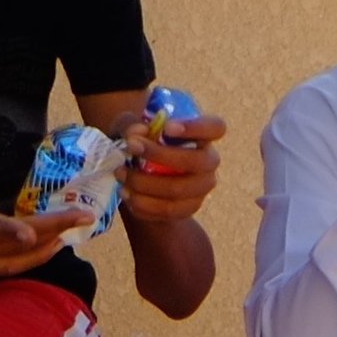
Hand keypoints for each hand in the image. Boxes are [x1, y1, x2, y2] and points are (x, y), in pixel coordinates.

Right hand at [0, 127, 91, 276]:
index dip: (9, 230)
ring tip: (74, 231)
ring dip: (47, 247)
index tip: (34, 232)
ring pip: (13, 258)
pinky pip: (5, 268)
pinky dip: (30, 261)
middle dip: (52, 230)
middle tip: (84, 216)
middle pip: (12, 242)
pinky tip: (50, 249)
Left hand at [111, 107, 226, 224]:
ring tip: (121, 173)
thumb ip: (132, 126)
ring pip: (178, 190)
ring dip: (144, 183)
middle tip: (131, 146)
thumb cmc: (143, 143)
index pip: (216, 127)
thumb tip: (136, 134)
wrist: (144, 176)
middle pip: (197, 161)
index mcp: (203, 135)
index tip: (166, 127)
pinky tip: (125, 192)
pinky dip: (142, 203)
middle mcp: (209, 161)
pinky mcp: (188, 208)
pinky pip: (166, 210)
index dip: (195, 127)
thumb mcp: (133, 129)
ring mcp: (201, 188)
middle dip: (160, 155)